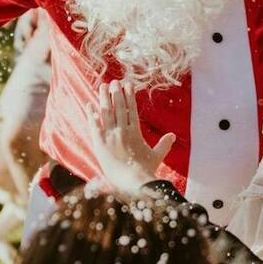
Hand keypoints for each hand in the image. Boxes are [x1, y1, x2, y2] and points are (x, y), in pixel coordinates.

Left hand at [86, 80, 175, 196]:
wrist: (132, 182)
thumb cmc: (145, 171)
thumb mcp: (156, 156)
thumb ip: (164, 145)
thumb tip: (173, 136)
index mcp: (135, 132)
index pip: (131, 108)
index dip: (129, 95)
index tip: (128, 84)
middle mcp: (122, 130)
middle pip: (118, 106)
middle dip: (116, 92)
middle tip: (114, 81)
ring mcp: (110, 136)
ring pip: (106, 112)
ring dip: (103, 98)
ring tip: (102, 86)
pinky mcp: (100, 144)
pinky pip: (94, 126)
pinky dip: (91, 115)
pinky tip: (89, 104)